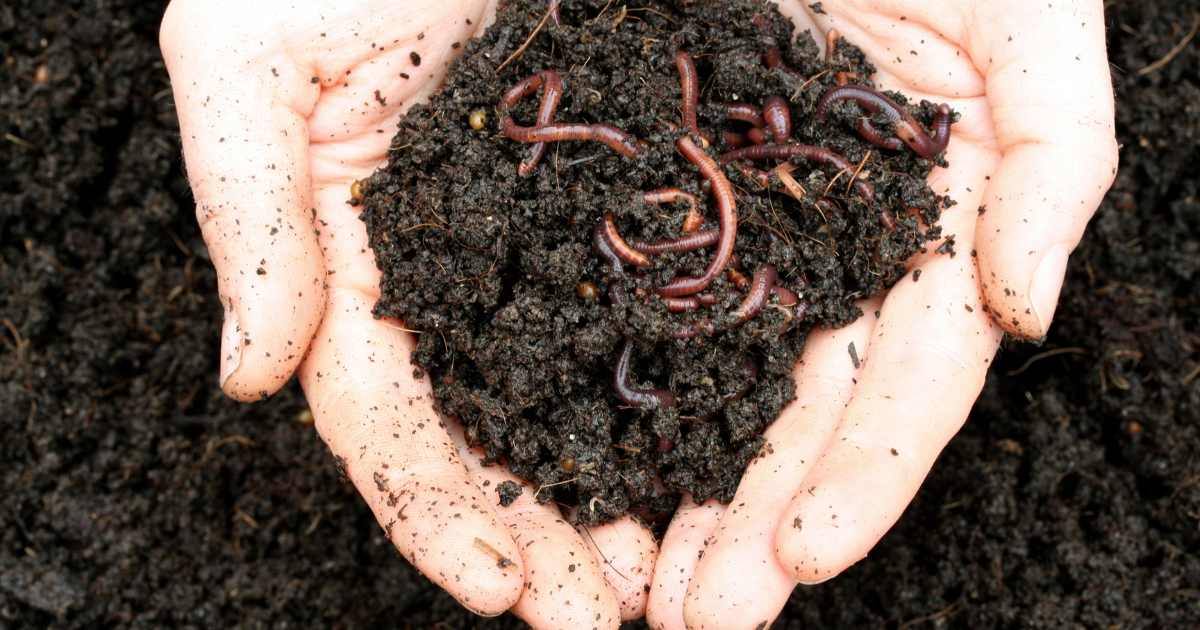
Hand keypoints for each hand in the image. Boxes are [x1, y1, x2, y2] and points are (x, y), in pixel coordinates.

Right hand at [160, 1, 657, 625]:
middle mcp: (475, 272)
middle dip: (551, 538)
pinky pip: (693, 308)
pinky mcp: (663, 197)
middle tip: (604, 624)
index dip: (436, 507)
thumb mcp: (252, 54)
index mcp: (374, 260)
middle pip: (507, 433)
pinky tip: (744, 471)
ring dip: (638, 501)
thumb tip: (245, 369)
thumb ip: (245, 208)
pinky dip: (713, 397)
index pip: (392, 415)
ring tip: (681, 592)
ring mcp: (569, 243)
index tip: (497, 584)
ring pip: (603, 394)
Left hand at [646, 1, 1117, 627]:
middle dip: (755, 522)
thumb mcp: (1027, 29)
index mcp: (913, 237)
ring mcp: (726, 235)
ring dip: (673, 492)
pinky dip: (590, 388)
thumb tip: (1030, 310)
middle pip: (792, 412)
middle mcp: (817, 257)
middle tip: (704, 618)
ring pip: (700, 381)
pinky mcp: (639, 196)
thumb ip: (1056, 163)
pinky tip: (563, 467)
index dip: (863, 477)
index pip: (898, 384)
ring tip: (639, 593)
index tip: (810, 561)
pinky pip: (612, 302)